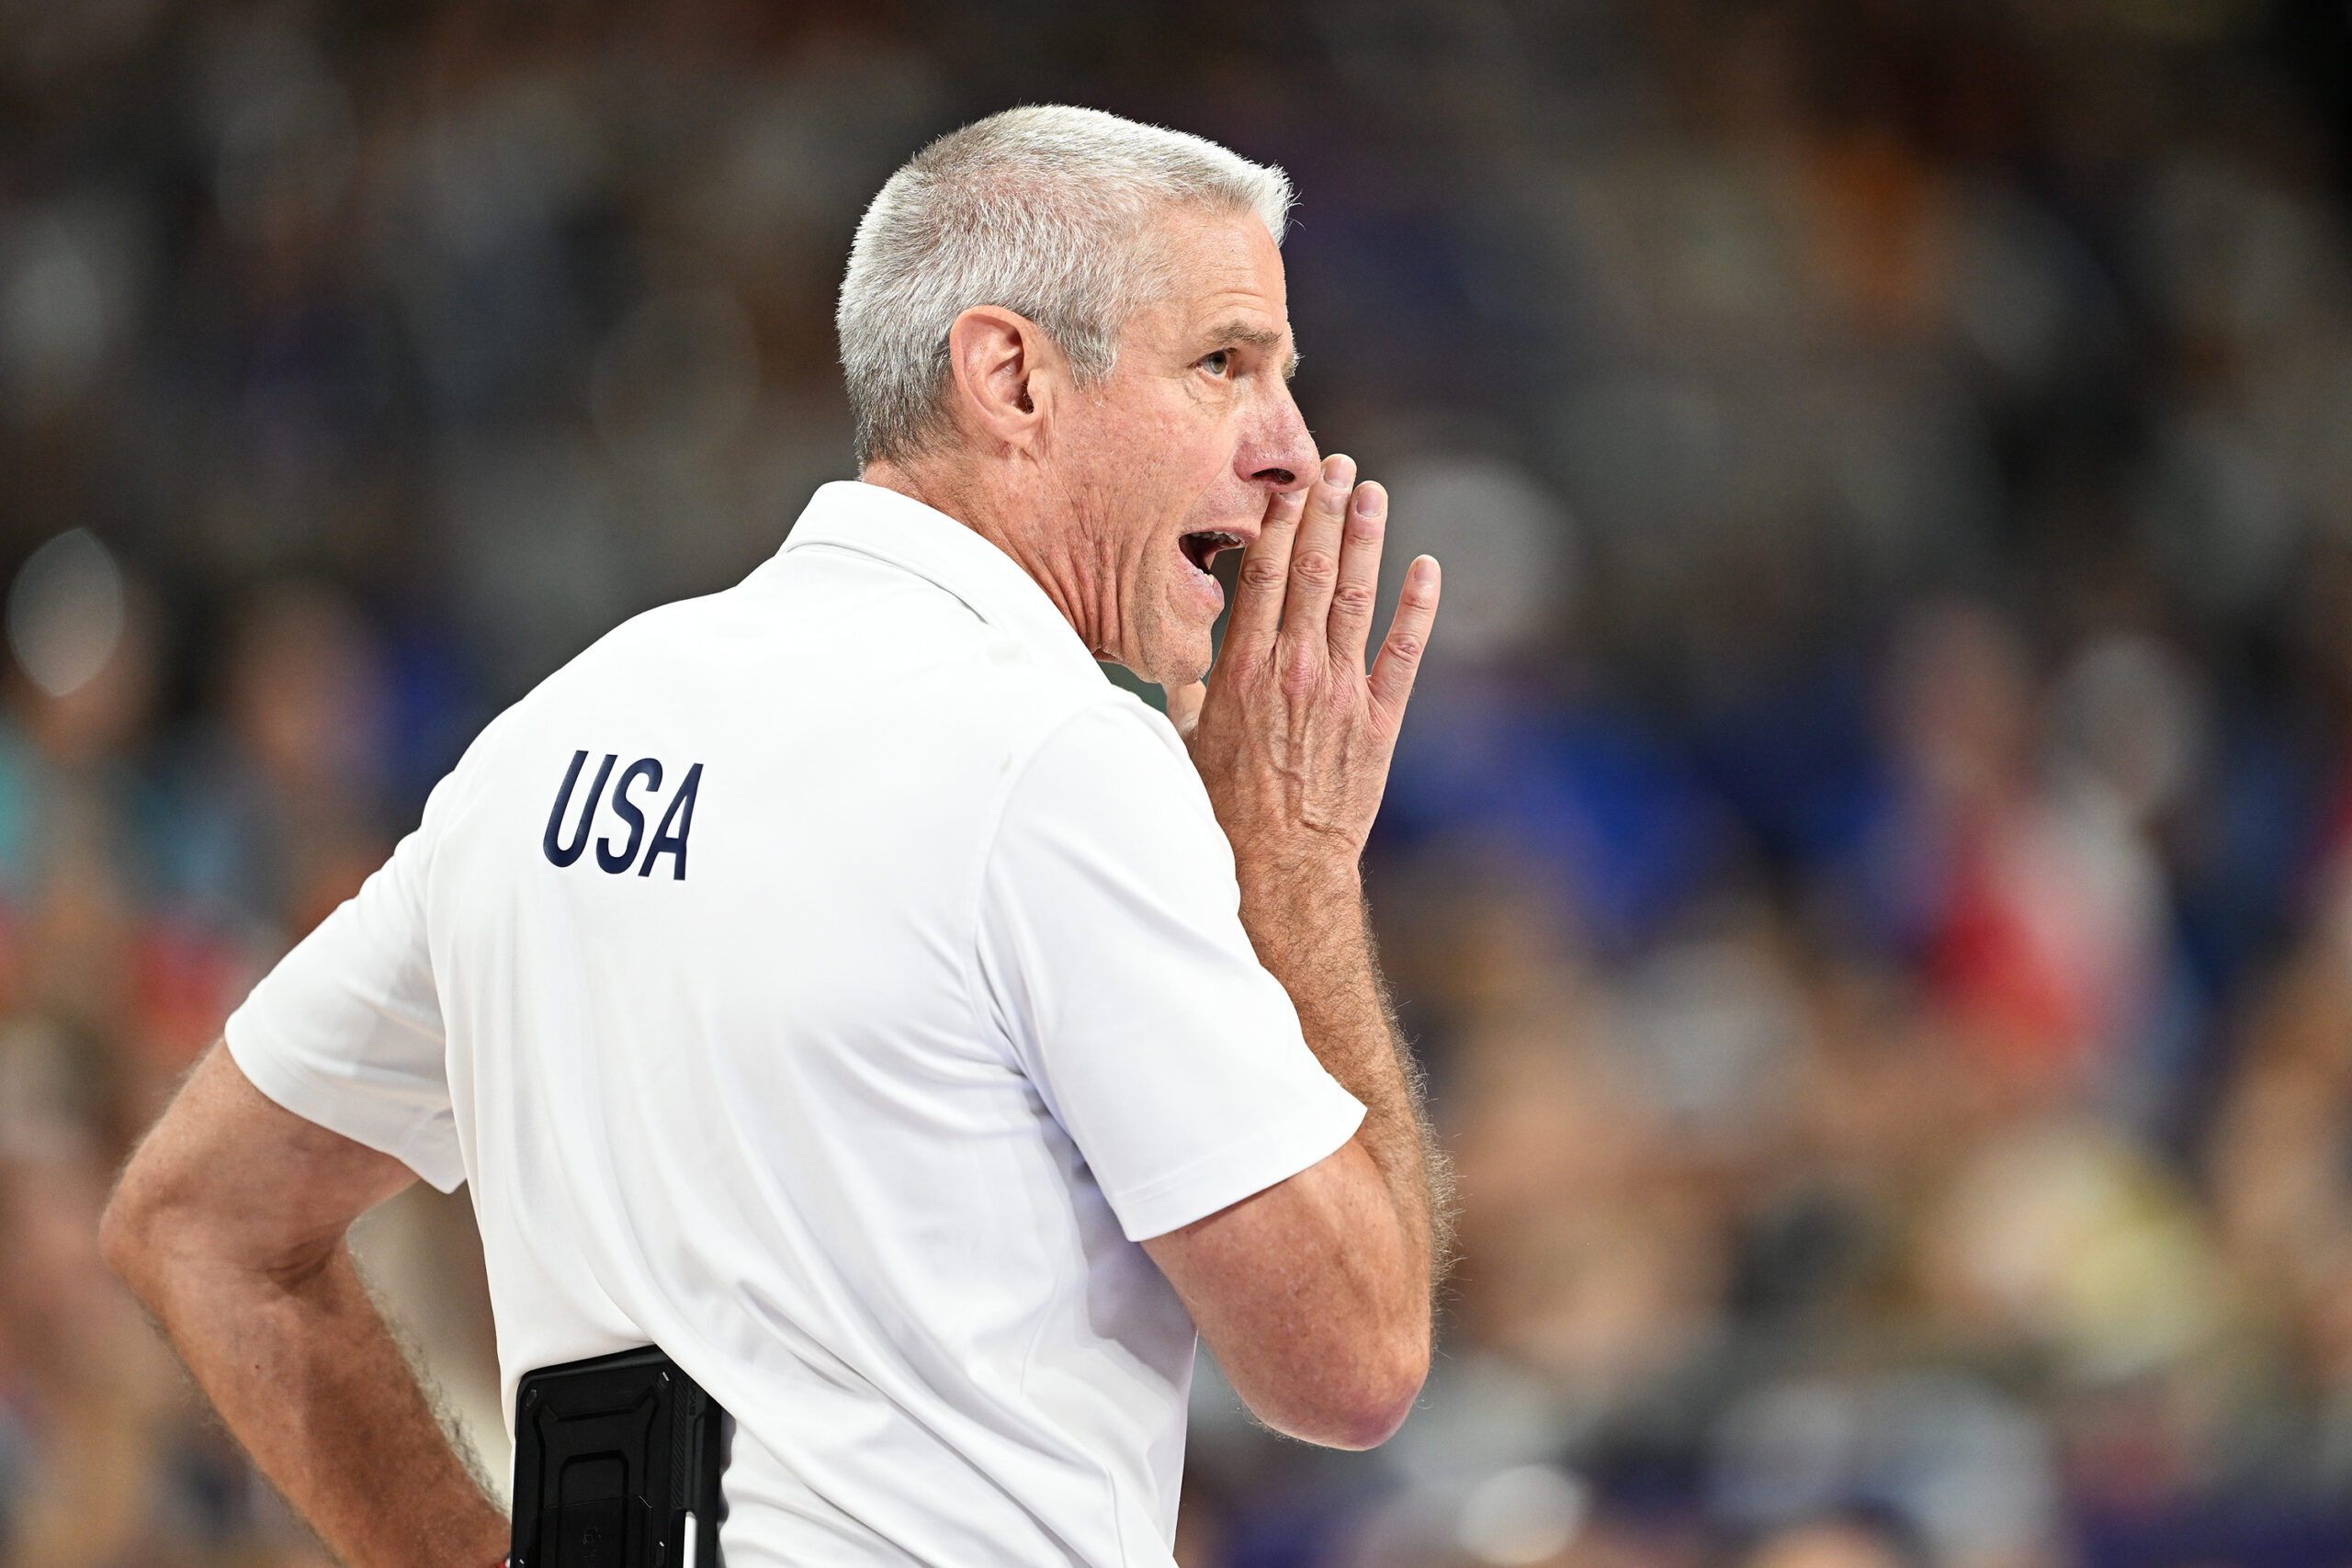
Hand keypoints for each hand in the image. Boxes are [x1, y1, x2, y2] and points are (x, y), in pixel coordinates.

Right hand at [1165, 454, 1439, 899]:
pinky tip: (1427, 568)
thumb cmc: (1224, 811)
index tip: (1290, 484)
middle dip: (1326, 512)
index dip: (1282, 524)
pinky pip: (1404, 654)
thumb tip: (1184, 667)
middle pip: (1314, 572)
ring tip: (1374, 493)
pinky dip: (1418, 608)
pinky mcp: (1379, 721)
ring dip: (1367, 540)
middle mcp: (1294, 668)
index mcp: (1244, 669)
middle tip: (1337, 466)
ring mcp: (1341, 691)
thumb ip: (1198, 693)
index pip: (1266, 576)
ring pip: (1357, 598)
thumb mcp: (1191, 742)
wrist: (1278, 865)